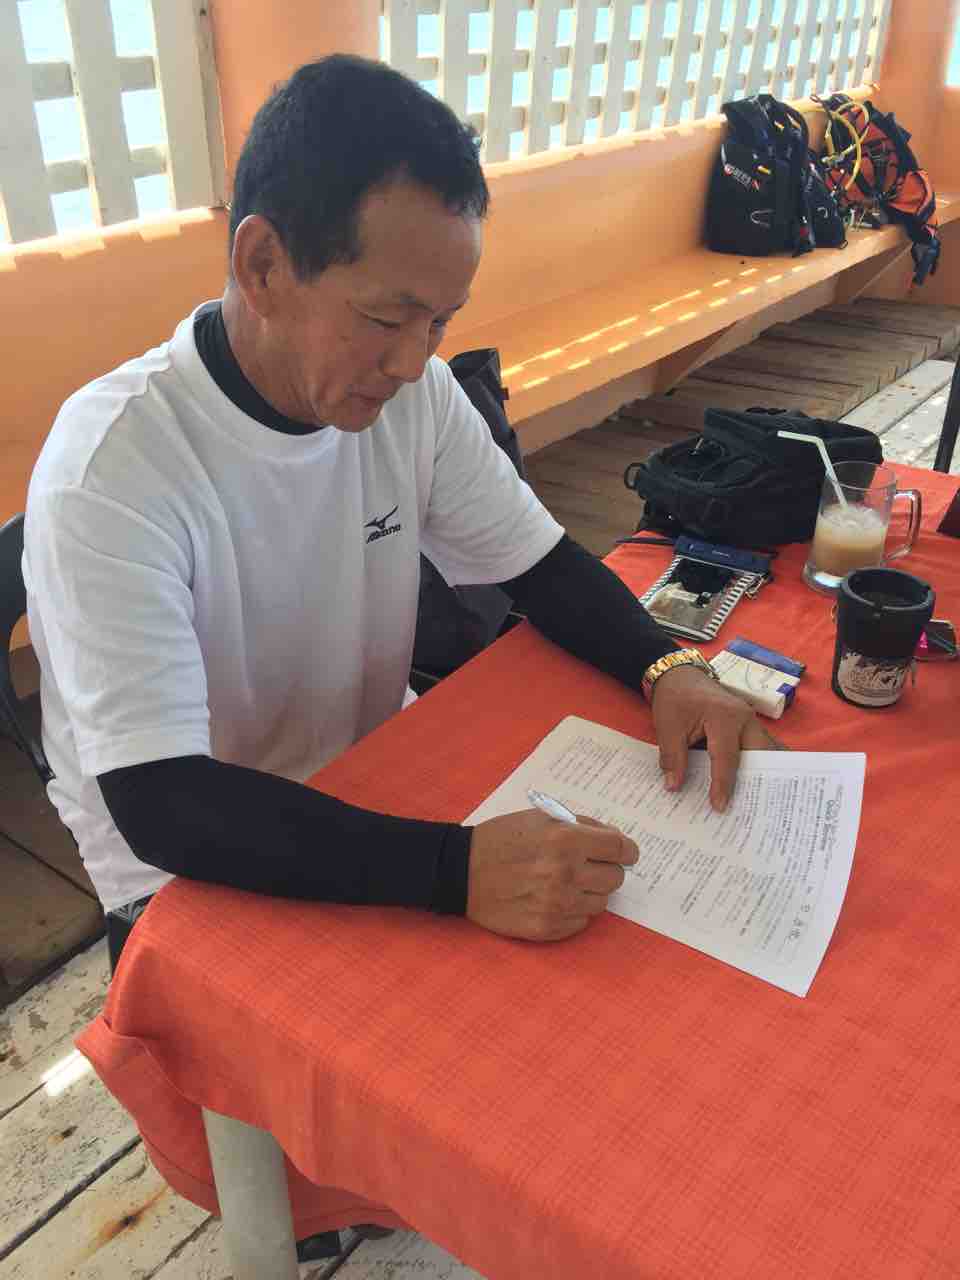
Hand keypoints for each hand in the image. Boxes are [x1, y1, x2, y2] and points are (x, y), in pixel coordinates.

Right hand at [467, 810, 637, 941]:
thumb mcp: (539, 817)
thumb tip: (613, 839)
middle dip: (606, 869)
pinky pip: (581, 922)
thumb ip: (579, 825)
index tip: (624, 852)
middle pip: (615, 878)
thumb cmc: (501, 839)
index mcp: (566, 840)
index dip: (626, 850)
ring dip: (590, 891)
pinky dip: (574, 911)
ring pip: (601, 902)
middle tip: (588, 865)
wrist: (462, 871)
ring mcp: (558, 904)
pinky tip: (554, 899)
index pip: (620, 849)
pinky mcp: (548, 928)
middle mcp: (566, 874)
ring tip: (567, 882)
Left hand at [650, 665, 784, 811]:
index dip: (723, 784)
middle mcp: (745, 718)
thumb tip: (674, 786)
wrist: (680, 676)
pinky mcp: (750, 727)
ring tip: (759, 802)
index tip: (719, 806)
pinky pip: (760, 748)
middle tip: (753, 810)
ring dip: (762, 774)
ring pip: (764, 752)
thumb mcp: (667, 726)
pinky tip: (758, 784)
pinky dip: (760, 765)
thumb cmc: (675, 699)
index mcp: (724, 716)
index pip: (726, 757)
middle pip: (759, 755)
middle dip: (757, 781)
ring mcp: (751, 721)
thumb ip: (672, 756)